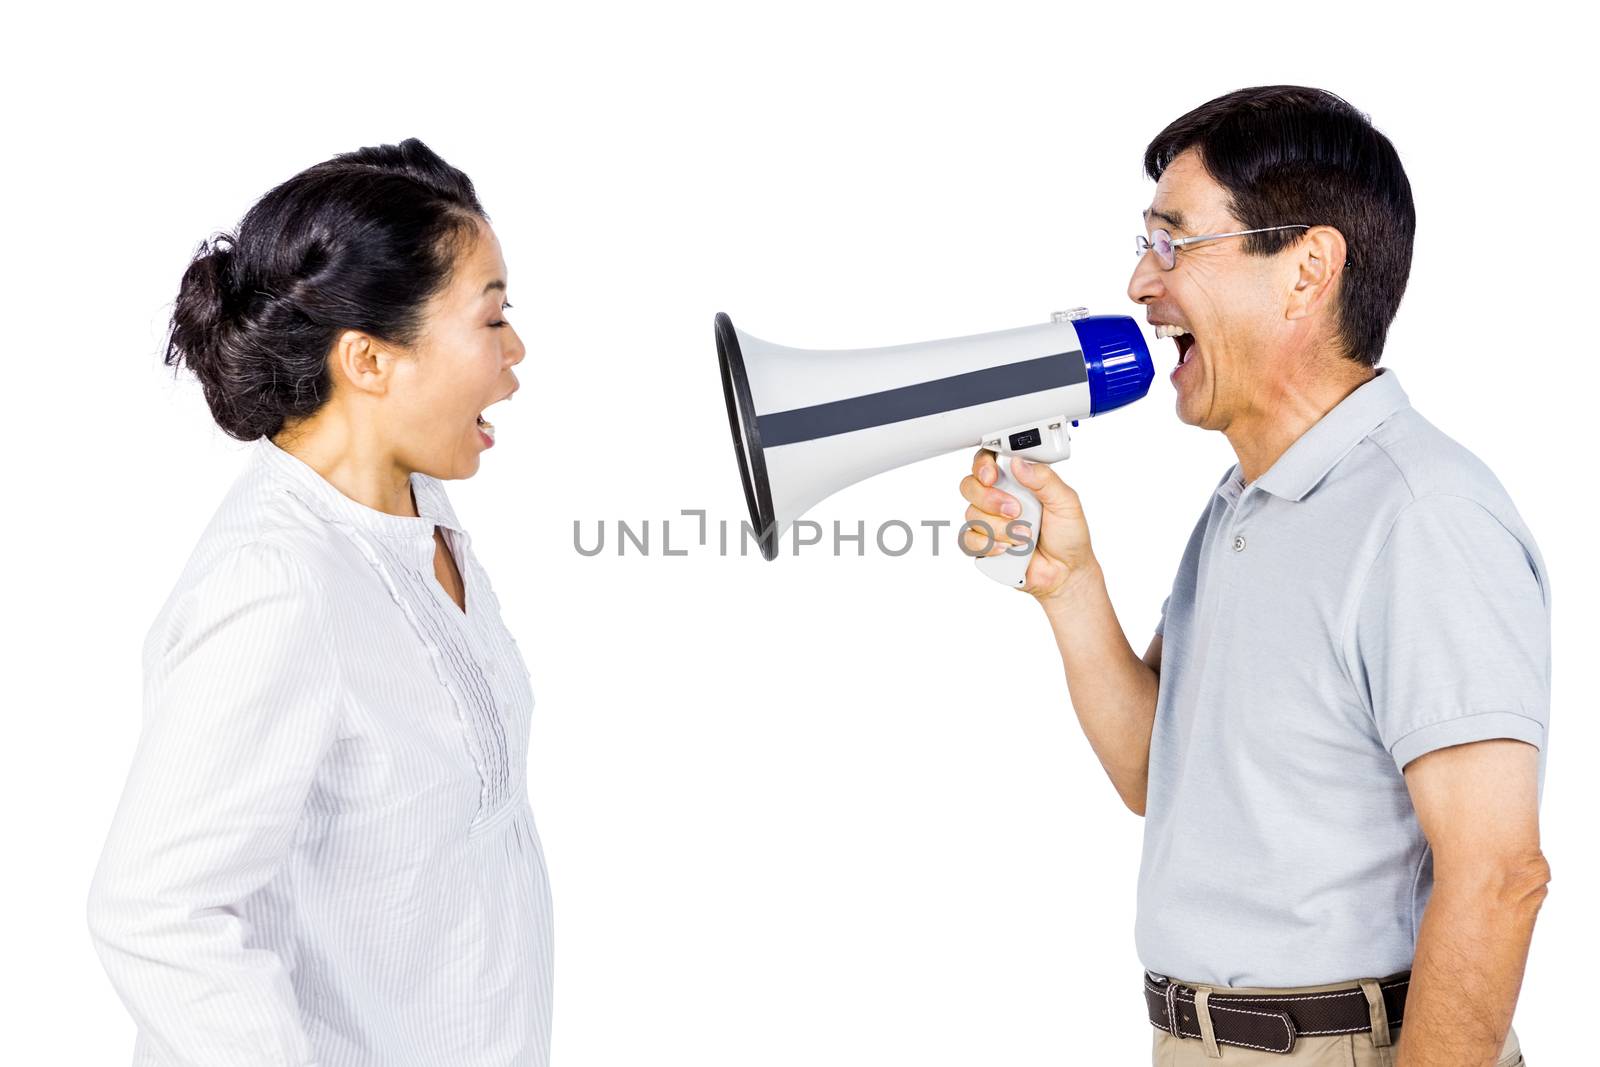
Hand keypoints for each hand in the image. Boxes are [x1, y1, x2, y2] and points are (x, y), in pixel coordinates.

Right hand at [959, 448, 1097, 600]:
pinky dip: (987, 544)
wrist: (1066, 572)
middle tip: (1015, 510)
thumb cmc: (1068, 535)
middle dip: (990, 499)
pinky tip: (1007, 548)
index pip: (987, 462)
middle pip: (970, 486)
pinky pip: (968, 540)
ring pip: (971, 514)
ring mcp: (989, 522)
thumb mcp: (1066, 501)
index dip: (983, 465)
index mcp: (1017, 481)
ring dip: (998, 527)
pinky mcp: (983, 545)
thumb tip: (1019, 463)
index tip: (992, 476)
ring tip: (1023, 536)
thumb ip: (1044, 479)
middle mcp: (998, 499)